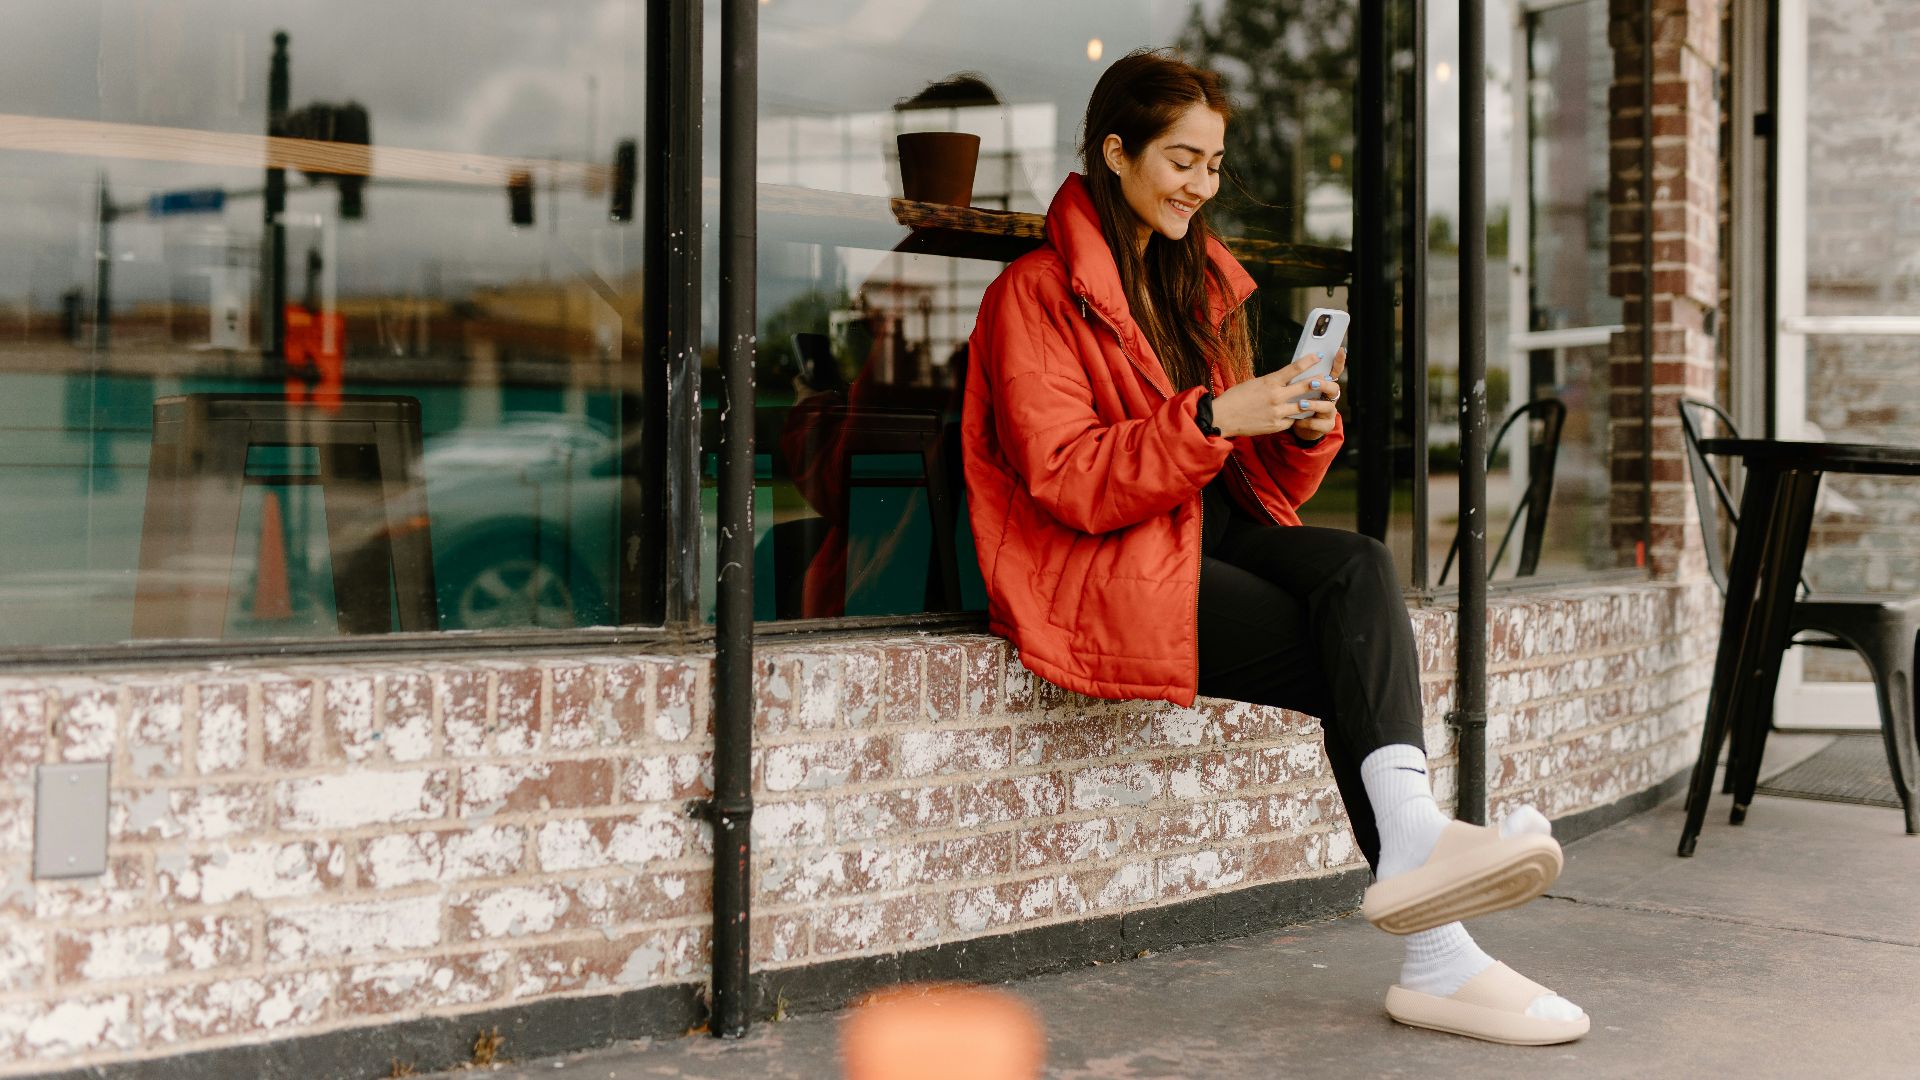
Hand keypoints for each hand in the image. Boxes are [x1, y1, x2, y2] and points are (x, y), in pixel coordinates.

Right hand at [1210, 348, 1345, 437]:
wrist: (1223, 417)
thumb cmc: (1234, 398)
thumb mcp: (1253, 384)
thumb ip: (1271, 383)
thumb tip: (1284, 381)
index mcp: (1269, 382)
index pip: (1293, 369)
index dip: (1308, 361)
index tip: (1317, 356)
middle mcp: (1276, 396)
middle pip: (1303, 387)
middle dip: (1317, 382)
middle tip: (1326, 379)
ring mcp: (1277, 412)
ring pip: (1302, 406)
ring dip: (1310, 402)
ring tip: (1317, 400)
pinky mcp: (1276, 426)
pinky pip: (1291, 421)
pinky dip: (1293, 417)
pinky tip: (1295, 415)